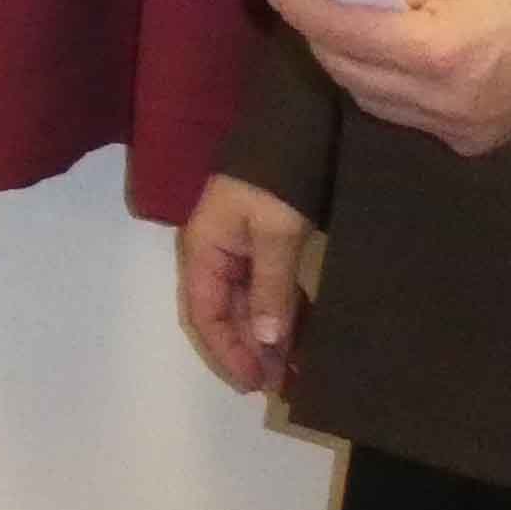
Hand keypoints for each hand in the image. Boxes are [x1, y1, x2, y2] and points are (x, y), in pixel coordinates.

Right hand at [175, 174, 309, 392]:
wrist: (297, 124)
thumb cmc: (276, 178)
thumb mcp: (275, 232)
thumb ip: (270, 287)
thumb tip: (266, 341)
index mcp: (204, 250)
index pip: (206, 313)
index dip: (227, 351)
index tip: (254, 382)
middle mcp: (217, 255)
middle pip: (228, 314)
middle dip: (253, 351)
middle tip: (284, 385)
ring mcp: (241, 250)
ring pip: (251, 306)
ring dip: (271, 337)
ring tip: (298, 370)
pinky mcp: (266, 245)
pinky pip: (272, 290)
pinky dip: (287, 315)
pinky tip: (306, 337)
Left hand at [273, 0, 510, 156]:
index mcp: (438, 50)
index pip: (346, 34)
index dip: (306, 11)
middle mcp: (441, 101)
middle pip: (349, 73)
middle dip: (322, 39)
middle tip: (314, 7)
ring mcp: (455, 130)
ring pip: (371, 101)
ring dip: (350, 67)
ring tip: (347, 33)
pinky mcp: (469, 144)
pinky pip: (404, 117)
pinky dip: (386, 89)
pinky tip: (391, 63)